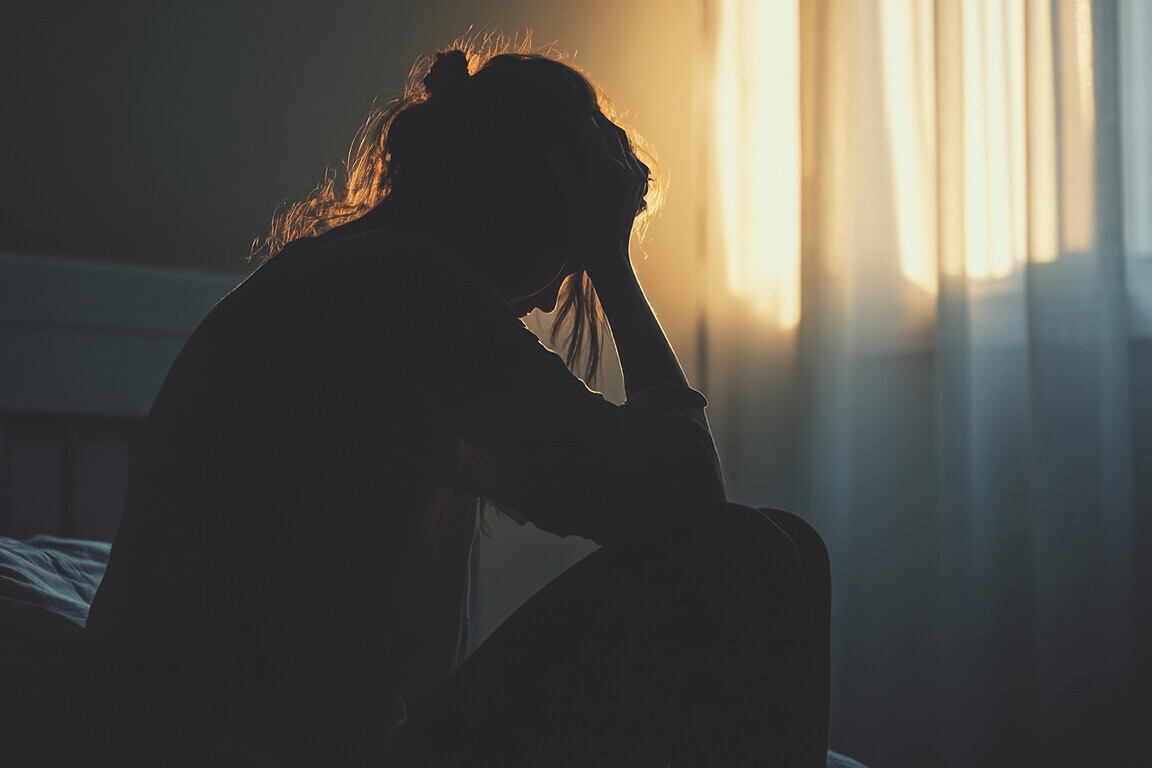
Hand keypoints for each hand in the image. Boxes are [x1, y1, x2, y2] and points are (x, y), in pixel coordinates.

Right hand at [548, 113, 650, 273]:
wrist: (608, 253)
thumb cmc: (585, 228)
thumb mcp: (571, 198)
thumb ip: (565, 169)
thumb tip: (554, 147)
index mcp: (607, 170)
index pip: (594, 136)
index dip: (582, 123)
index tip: (572, 113)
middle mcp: (625, 170)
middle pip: (611, 135)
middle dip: (596, 123)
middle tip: (583, 114)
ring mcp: (635, 177)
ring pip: (623, 144)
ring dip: (608, 133)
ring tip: (595, 126)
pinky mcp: (639, 184)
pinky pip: (629, 157)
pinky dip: (618, 148)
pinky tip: (609, 148)